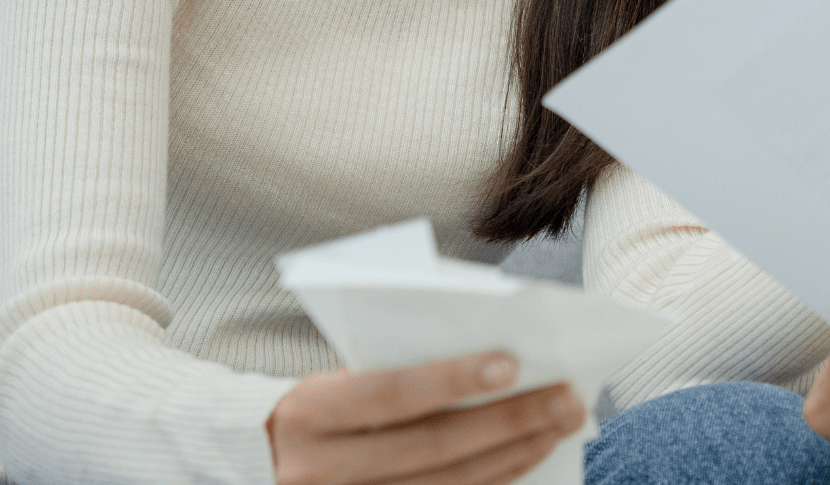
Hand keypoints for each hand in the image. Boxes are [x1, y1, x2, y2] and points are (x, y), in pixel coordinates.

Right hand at [268, 352, 583, 484]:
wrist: (263, 462)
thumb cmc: (320, 405)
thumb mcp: (337, 379)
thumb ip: (396, 368)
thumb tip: (493, 358)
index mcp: (311, 413)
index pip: (391, 393)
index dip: (452, 380)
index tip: (513, 364)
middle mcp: (323, 470)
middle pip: (432, 446)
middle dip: (508, 420)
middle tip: (566, 397)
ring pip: (447, 484)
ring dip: (515, 452)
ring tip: (561, 422)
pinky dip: (495, 479)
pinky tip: (530, 453)